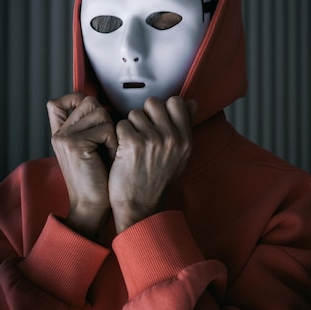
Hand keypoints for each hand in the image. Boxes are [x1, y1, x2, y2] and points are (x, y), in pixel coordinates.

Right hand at [47, 92, 117, 236]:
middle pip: (88, 101)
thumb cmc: (99, 178)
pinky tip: (111, 157)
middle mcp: (59, 133)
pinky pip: (105, 129)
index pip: (60, 101)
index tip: (95, 116)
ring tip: (109, 150)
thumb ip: (90, 126)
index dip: (79, 100)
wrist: (92, 207)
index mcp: (60, 133)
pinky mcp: (74, 145)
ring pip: (99, 112)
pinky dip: (114, 142)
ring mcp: (64, 138)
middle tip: (107, 142)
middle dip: (105, 118)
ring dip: (112, 131)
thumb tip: (105, 105)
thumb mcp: (91, 148)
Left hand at [108, 96, 195, 232]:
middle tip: (141, 134)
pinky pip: (121, 124)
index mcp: (186, 139)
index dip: (162, 108)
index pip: (176, 101)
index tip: (156, 122)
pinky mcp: (132, 143)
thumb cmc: (158, 181)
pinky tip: (122, 151)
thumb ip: (185, 126)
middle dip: (144, 115)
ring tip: (132, 147)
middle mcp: (172, 137)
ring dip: (130, 127)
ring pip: (134, 114)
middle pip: (153, 103)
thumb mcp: (180, 155)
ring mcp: (153, 139)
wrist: (140, 208)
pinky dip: (118, 136)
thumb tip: (192, 102)